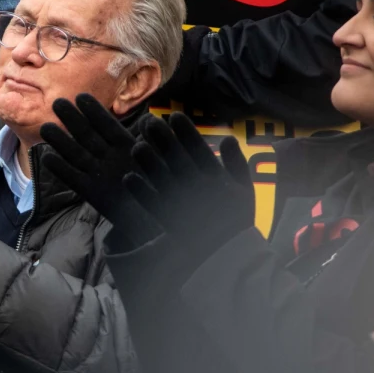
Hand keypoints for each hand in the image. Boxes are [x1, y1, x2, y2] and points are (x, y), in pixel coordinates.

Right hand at [40, 94, 161, 249]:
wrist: (161, 219)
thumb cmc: (167, 190)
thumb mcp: (165, 161)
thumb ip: (155, 141)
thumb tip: (150, 120)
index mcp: (128, 148)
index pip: (109, 126)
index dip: (95, 112)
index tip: (81, 96)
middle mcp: (111, 159)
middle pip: (89, 136)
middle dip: (73, 120)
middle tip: (57, 103)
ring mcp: (100, 175)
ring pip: (77, 155)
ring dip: (61, 142)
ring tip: (45, 127)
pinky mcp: (93, 194)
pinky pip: (74, 179)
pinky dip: (61, 169)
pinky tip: (47, 158)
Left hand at [123, 113, 252, 264]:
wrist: (227, 257)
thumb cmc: (236, 220)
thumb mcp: (245, 190)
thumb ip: (237, 164)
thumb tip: (228, 137)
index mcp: (216, 179)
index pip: (199, 149)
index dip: (186, 131)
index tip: (174, 116)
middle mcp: (198, 189)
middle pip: (176, 159)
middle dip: (163, 139)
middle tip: (149, 123)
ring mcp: (182, 205)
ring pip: (162, 179)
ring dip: (148, 163)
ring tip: (136, 147)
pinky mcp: (169, 221)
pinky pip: (152, 205)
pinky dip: (141, 192)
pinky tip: (128, 179)